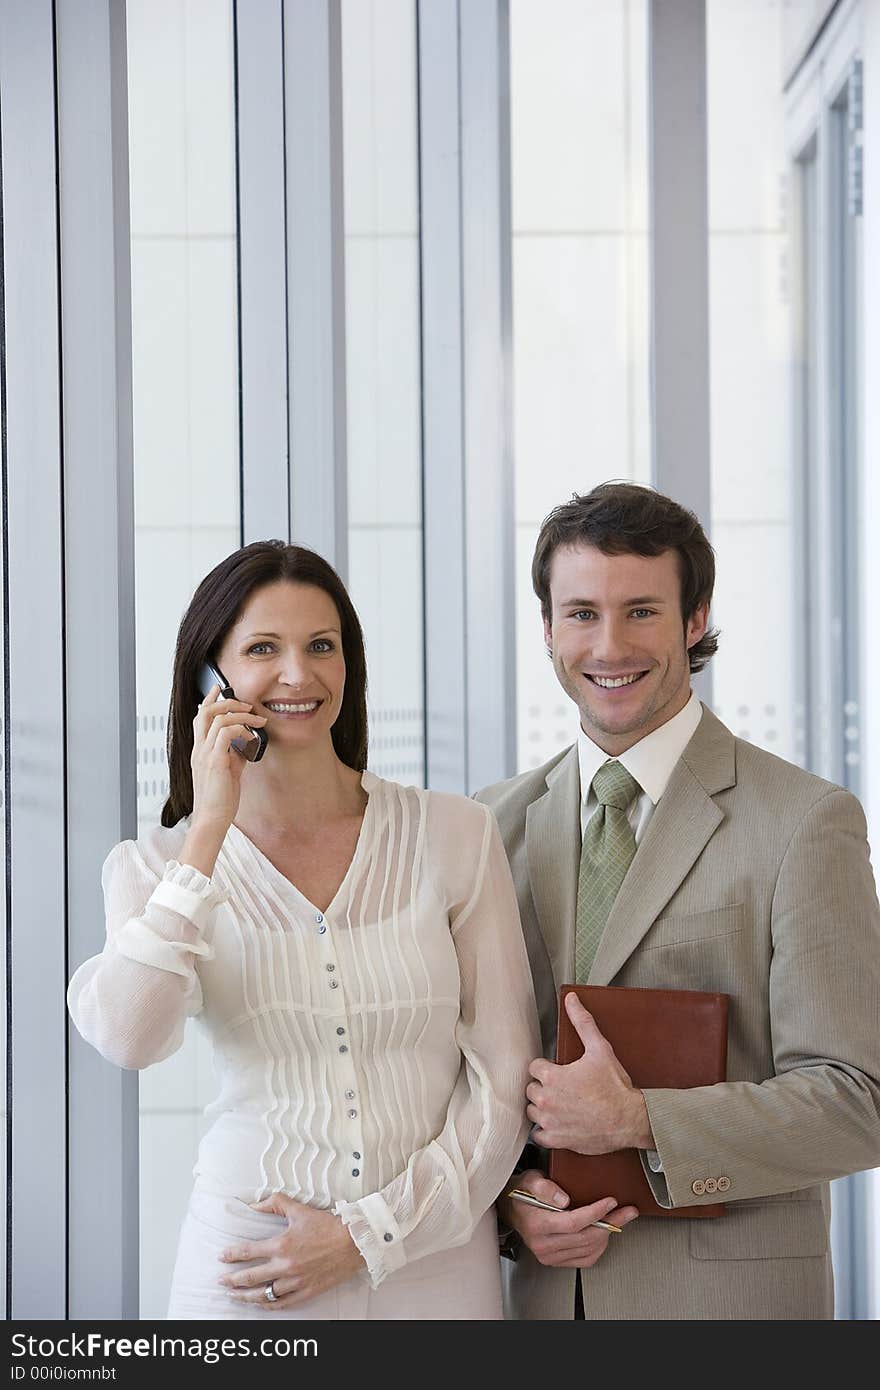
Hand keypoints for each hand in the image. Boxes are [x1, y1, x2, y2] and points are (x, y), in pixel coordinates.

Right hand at [189, 684, 267, 833]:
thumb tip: (245, 744)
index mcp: (199, 750)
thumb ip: (233, 755)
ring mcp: (204, 754)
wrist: (211, 819)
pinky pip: (225, 733)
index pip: (199, 717)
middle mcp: (199, 749)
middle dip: (227, 701)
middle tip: (246, 705)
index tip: (220, 689)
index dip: (209, 700)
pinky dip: (241, 729)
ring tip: (256, 720)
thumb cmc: (219, 800)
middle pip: (205, 711)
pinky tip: (252, 736)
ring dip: (240, 714)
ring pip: (217, 718)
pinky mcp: (215, 762)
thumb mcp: (228, 771)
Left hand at [218, 1193, 364, 1309]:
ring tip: (236, 1296)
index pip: (248, 1252)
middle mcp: (285, 1266)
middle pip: (250, 1278)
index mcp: (282, 1245)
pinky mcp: (307, 1291)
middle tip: (222, 1281)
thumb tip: (255, 1204)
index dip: (232, 1255)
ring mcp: (295, 1281)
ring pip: (264, 1295)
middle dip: (232, 1280)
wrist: (353, 1242)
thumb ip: (275, 1203)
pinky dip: (269, 1305)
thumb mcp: (299, 1209)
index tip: (223, 1257)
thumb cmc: (327, 1226)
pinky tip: (261, 1304)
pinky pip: (282, 1303)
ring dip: (246, 1296)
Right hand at [498, 1170, 636, 1267]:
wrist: (512, 1209)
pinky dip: (599, 1247)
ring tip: (619, 1219)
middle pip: (585, 1238)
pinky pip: (585, 1259)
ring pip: (588, 1249)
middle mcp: (543, 1245)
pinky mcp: (556, 1261)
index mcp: (537, 1225)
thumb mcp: (530, 1180)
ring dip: (608, 1234)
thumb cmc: (523, 1192)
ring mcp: (550, 1256)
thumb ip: (544, 1187)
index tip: (611, 1201)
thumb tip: (563, 1198)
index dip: (595, 1212)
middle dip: (611, 1223)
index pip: (573, 1222)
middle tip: (627, 1211)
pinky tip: (604, 1233)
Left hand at [526, 992, 653, 1153]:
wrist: (629, 1119)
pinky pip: (538, 1135)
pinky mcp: (556, 1140)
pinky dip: (545, 1131)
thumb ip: (582, 1022)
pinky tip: (557, 1124)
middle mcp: (546, 1100)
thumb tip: (571, 1000)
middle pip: (531, 1089)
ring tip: (559, 1104)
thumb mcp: (600, 1049)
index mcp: (551, 1076)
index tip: (558, 1072)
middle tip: (561, 1088)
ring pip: (532, 1111)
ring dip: (542, 1108)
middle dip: (544, 1087)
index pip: (534, 1067)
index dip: (547, 1068)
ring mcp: (550, 1122)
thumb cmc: (615, 1087)